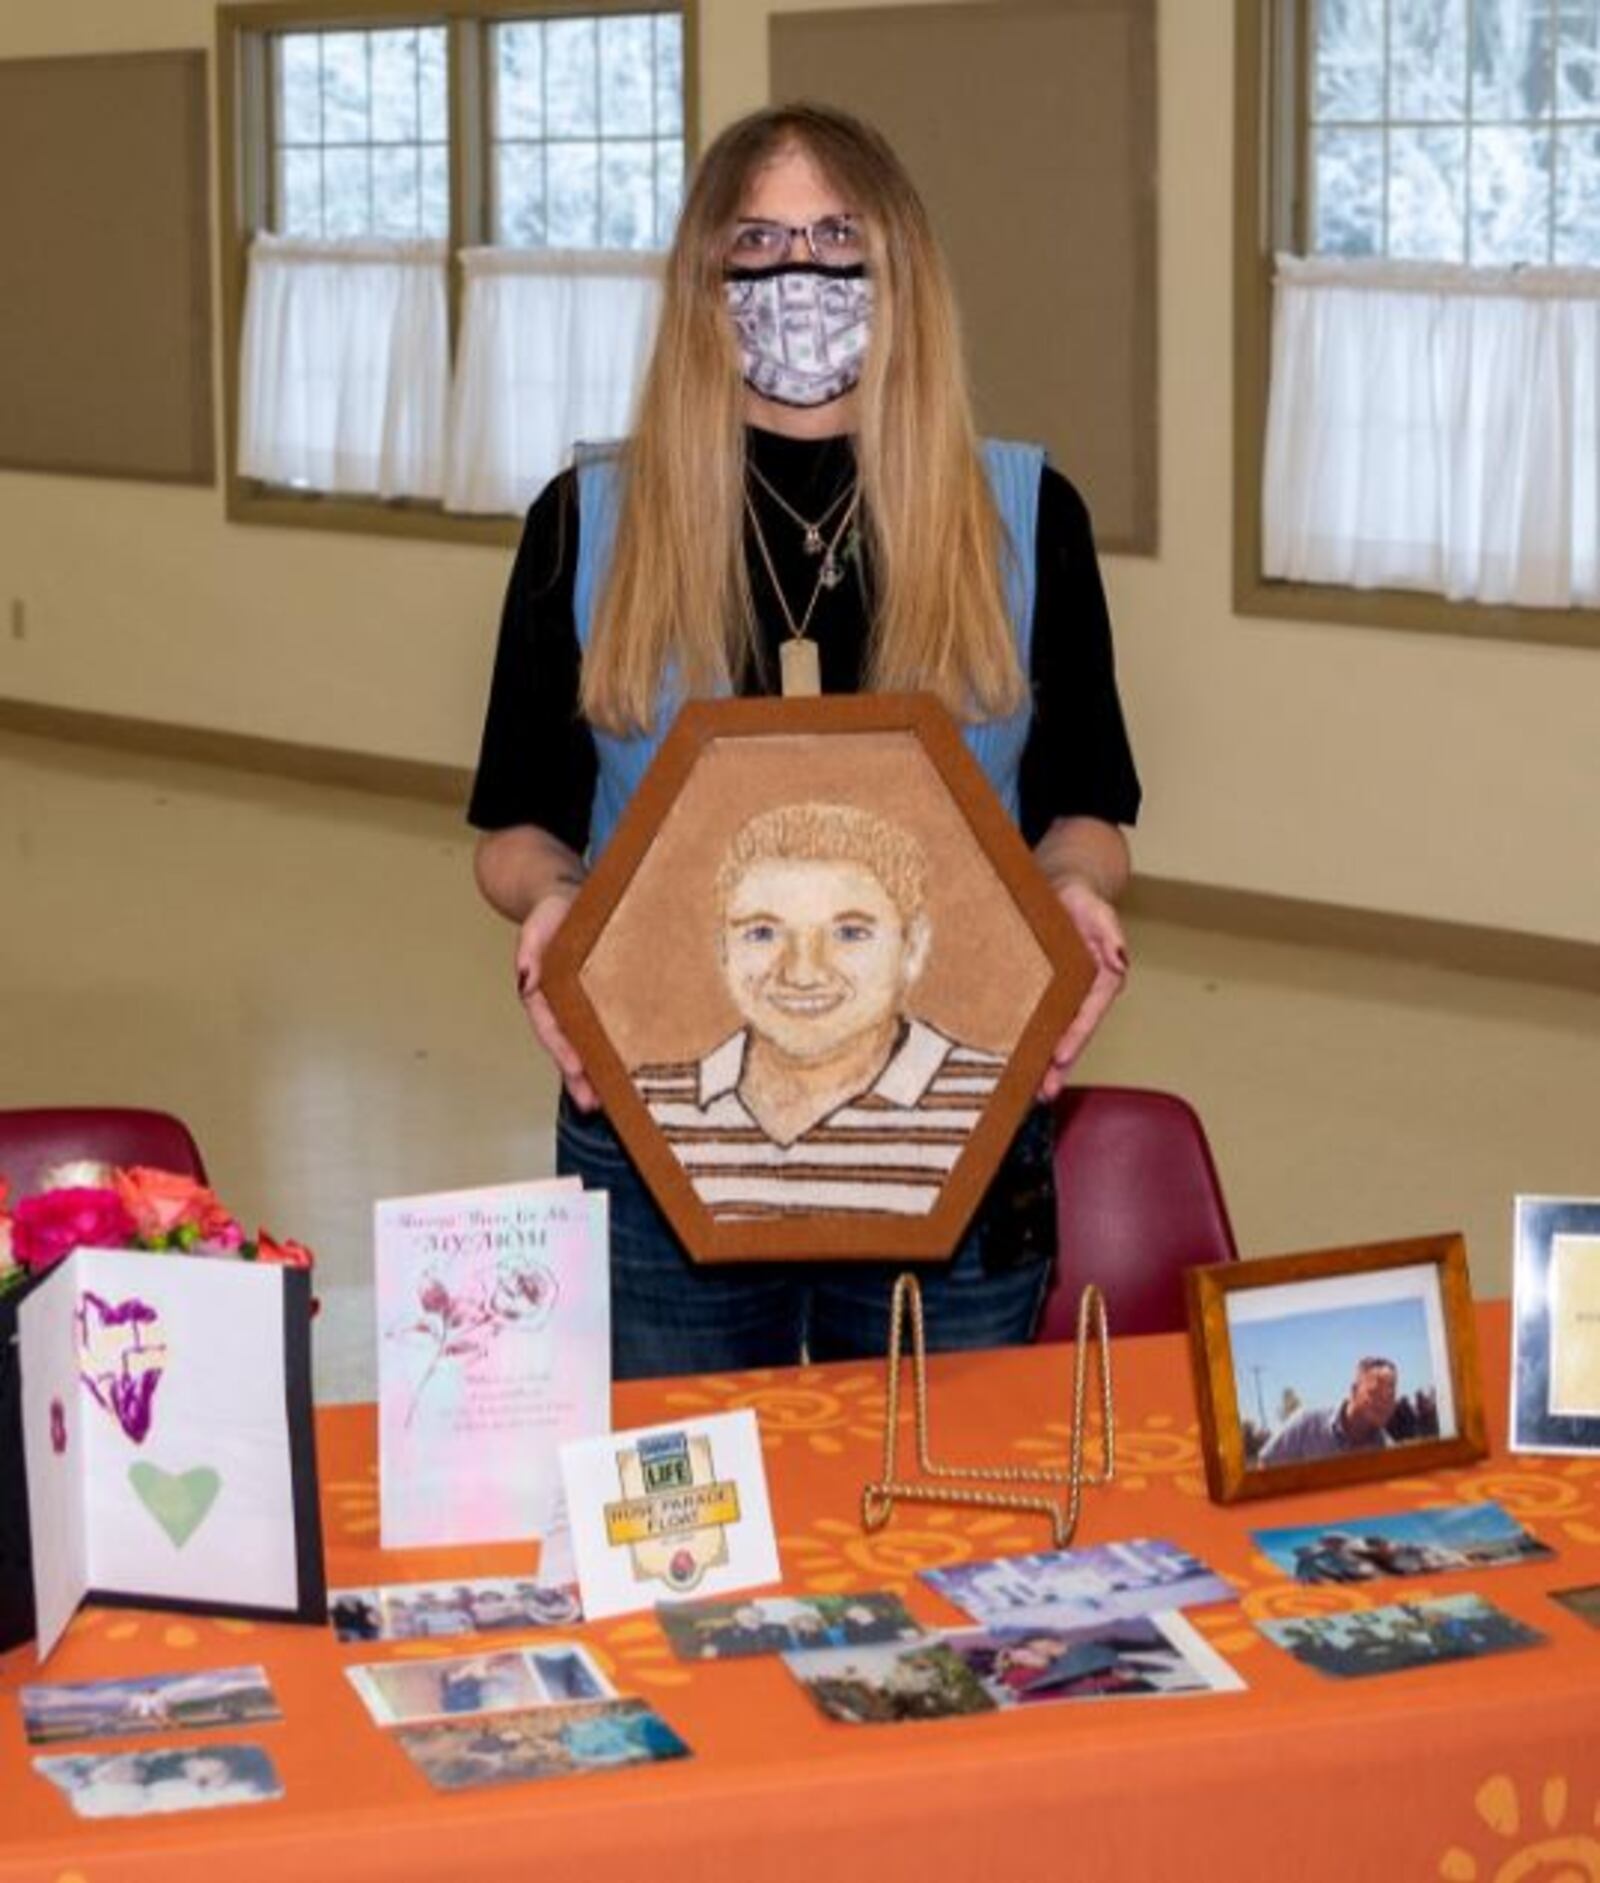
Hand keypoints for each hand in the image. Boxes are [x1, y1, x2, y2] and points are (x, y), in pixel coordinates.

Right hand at [515, 892, 598, 1111]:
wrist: (570, 898)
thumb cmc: (553, 911)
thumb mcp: (539, 922)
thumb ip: (529, 948)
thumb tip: (527, 977)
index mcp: (543, 991)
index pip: (551, 1027)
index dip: (561, 1050)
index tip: (574, 1069)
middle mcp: (561, 1004)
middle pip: (568, 1046)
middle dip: (579, 1077)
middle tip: (593, 1103)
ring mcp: (581, 1005)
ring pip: (587, 1045)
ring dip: (596, 1074)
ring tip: (610, 1102)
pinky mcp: (602, 1001)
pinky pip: (606, 1028)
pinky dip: (615, 1050)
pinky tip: (631, 1070)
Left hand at [1037, 878, 1128, 1100]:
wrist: (1061, 889)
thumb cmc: (1080, 897)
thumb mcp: (1094, 905)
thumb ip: (1109, 930)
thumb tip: (1120, 958)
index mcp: (1102, 977)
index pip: (1089, 1013)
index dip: (1075, 1037)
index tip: (1059, 1057)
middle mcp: (1085, 994)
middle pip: (1074, 1035)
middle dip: (1061, 1065)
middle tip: (1044, 1091)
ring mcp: (1066, 997)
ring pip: (1057, 1036)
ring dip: (1046, 1065)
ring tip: (1031, 1092)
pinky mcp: (1046, 995)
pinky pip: (1040, 1022)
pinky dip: (1031, 1044)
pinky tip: (1015, 1063)